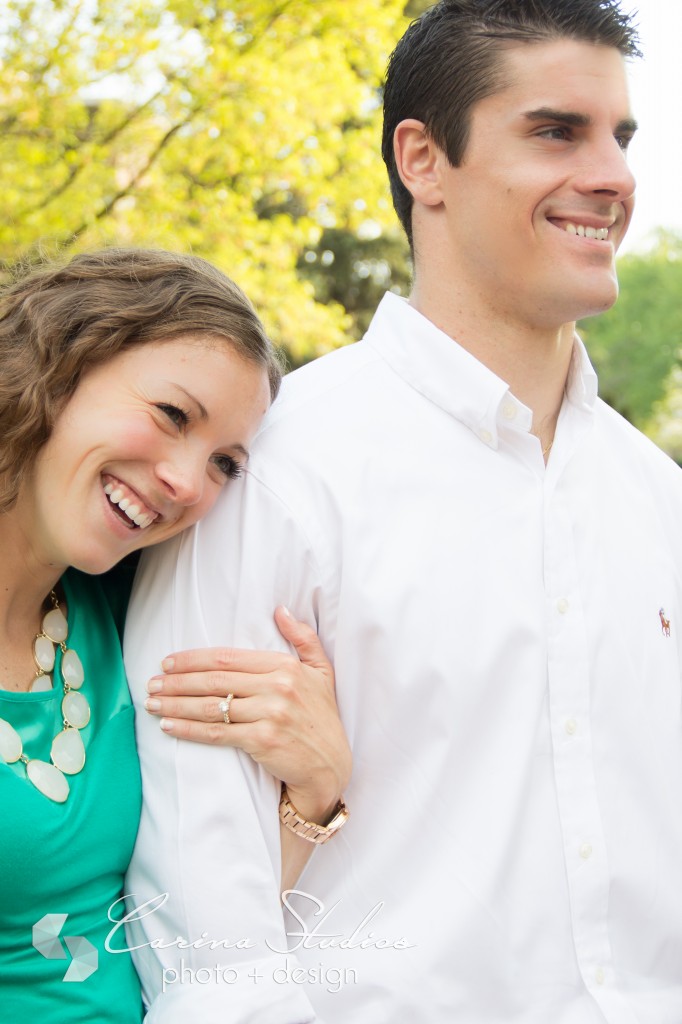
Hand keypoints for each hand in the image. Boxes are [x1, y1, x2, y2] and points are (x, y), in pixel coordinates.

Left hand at [144, 607, 350, 822]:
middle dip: (177, 681)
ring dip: (175, 704)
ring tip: (152, 703)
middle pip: (214, 680)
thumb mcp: (321, 671)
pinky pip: (216, 733)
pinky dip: (188, 730)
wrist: (330, 765)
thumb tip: (280, 610)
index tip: (168, 662)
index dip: (193, 659)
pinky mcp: (262, 741)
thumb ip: (304, 638)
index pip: (228, 658)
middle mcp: (277, 687)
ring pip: (210, 706)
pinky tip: (168, 726)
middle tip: (151, 683)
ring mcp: (270, 714)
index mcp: (285, 666)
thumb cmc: (323, 717)